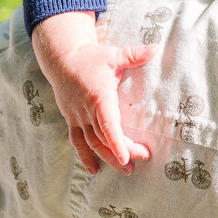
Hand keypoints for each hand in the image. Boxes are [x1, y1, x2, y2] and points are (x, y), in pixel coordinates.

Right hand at [31, 11, 155, 173]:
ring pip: (91, 143)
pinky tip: (94, 170)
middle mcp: (86, 110)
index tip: (127, 156)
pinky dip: (85, 156)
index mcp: (99, 96)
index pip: (108, 123)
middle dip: (123, 151)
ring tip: (126, 169)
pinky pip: (77, 142)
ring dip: (107, 157)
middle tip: (143, 157)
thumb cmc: (90, 57)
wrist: (62, 59)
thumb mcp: (113, 54)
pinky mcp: (71, 119)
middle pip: (104, 137)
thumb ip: (134, 54)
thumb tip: (155, 47)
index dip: (117, 141)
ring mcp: (77, 117)